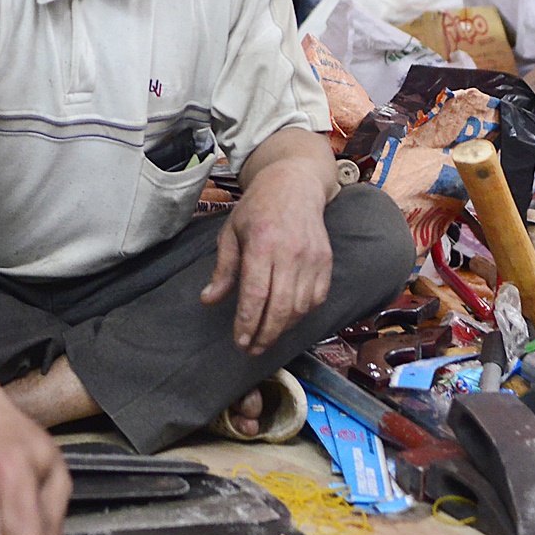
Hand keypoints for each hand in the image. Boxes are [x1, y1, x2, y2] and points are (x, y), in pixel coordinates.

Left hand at [200, 159, 334, 353]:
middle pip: (280, 306)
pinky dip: (302, 314)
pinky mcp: (326, 261)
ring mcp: (312, 257)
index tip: (239, 342)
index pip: (255, 293)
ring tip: (265, 337)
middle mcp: (290, 252)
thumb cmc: (257, 209)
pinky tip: (286, 320)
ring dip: (282, 328)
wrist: (295, 184)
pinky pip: (317, 298)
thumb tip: (209, 301)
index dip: (247, 322)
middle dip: (265, 334)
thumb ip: (223, 270)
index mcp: (262, 243)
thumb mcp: (230, 233)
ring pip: (300, 306)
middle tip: (251, 349)